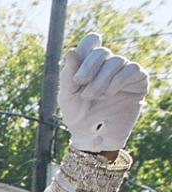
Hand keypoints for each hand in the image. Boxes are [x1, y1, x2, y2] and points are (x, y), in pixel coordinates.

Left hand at [59, 34, 148, 152]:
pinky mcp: (138, 81)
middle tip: (80, 84)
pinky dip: (118, 81)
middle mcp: (107, 65)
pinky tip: (110, 94)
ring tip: (94, 96)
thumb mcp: (67, 96)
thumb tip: (71, 51)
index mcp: (89, 64)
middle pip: (101, 51)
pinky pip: (132, 70)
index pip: (91, 42)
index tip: (77, 71)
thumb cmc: (77, 116)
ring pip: (116, 61)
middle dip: (89, 67)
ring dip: (102, 79)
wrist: (92, 137)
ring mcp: (124, 71)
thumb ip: (67, 75)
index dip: (85, 49)